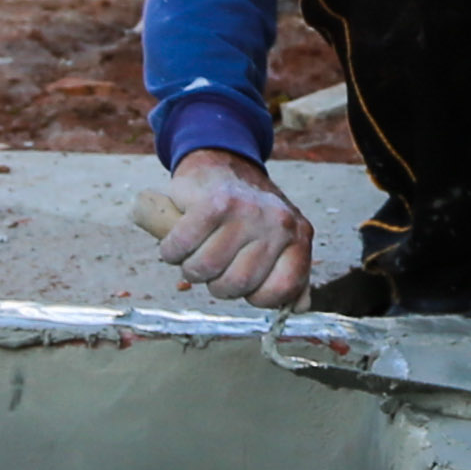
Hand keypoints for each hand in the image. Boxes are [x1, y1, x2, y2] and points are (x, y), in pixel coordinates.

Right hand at [160, 148, 313, 308]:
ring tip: (196, 251)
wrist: (223, 161)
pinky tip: (178, 241)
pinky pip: (181, 247)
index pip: (284, 288)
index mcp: (299, 235)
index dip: (257, 297)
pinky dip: (171, 251)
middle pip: (237, 284)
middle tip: (215, 265)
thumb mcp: (280, 239)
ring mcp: (247, 212)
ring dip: (190, 268)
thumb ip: (290, 273)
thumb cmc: (248, 212)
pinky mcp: (213, 203)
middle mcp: (279, 223)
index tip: (245, 286)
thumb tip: (299, 307)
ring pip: (205, 269)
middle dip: (217, 284)